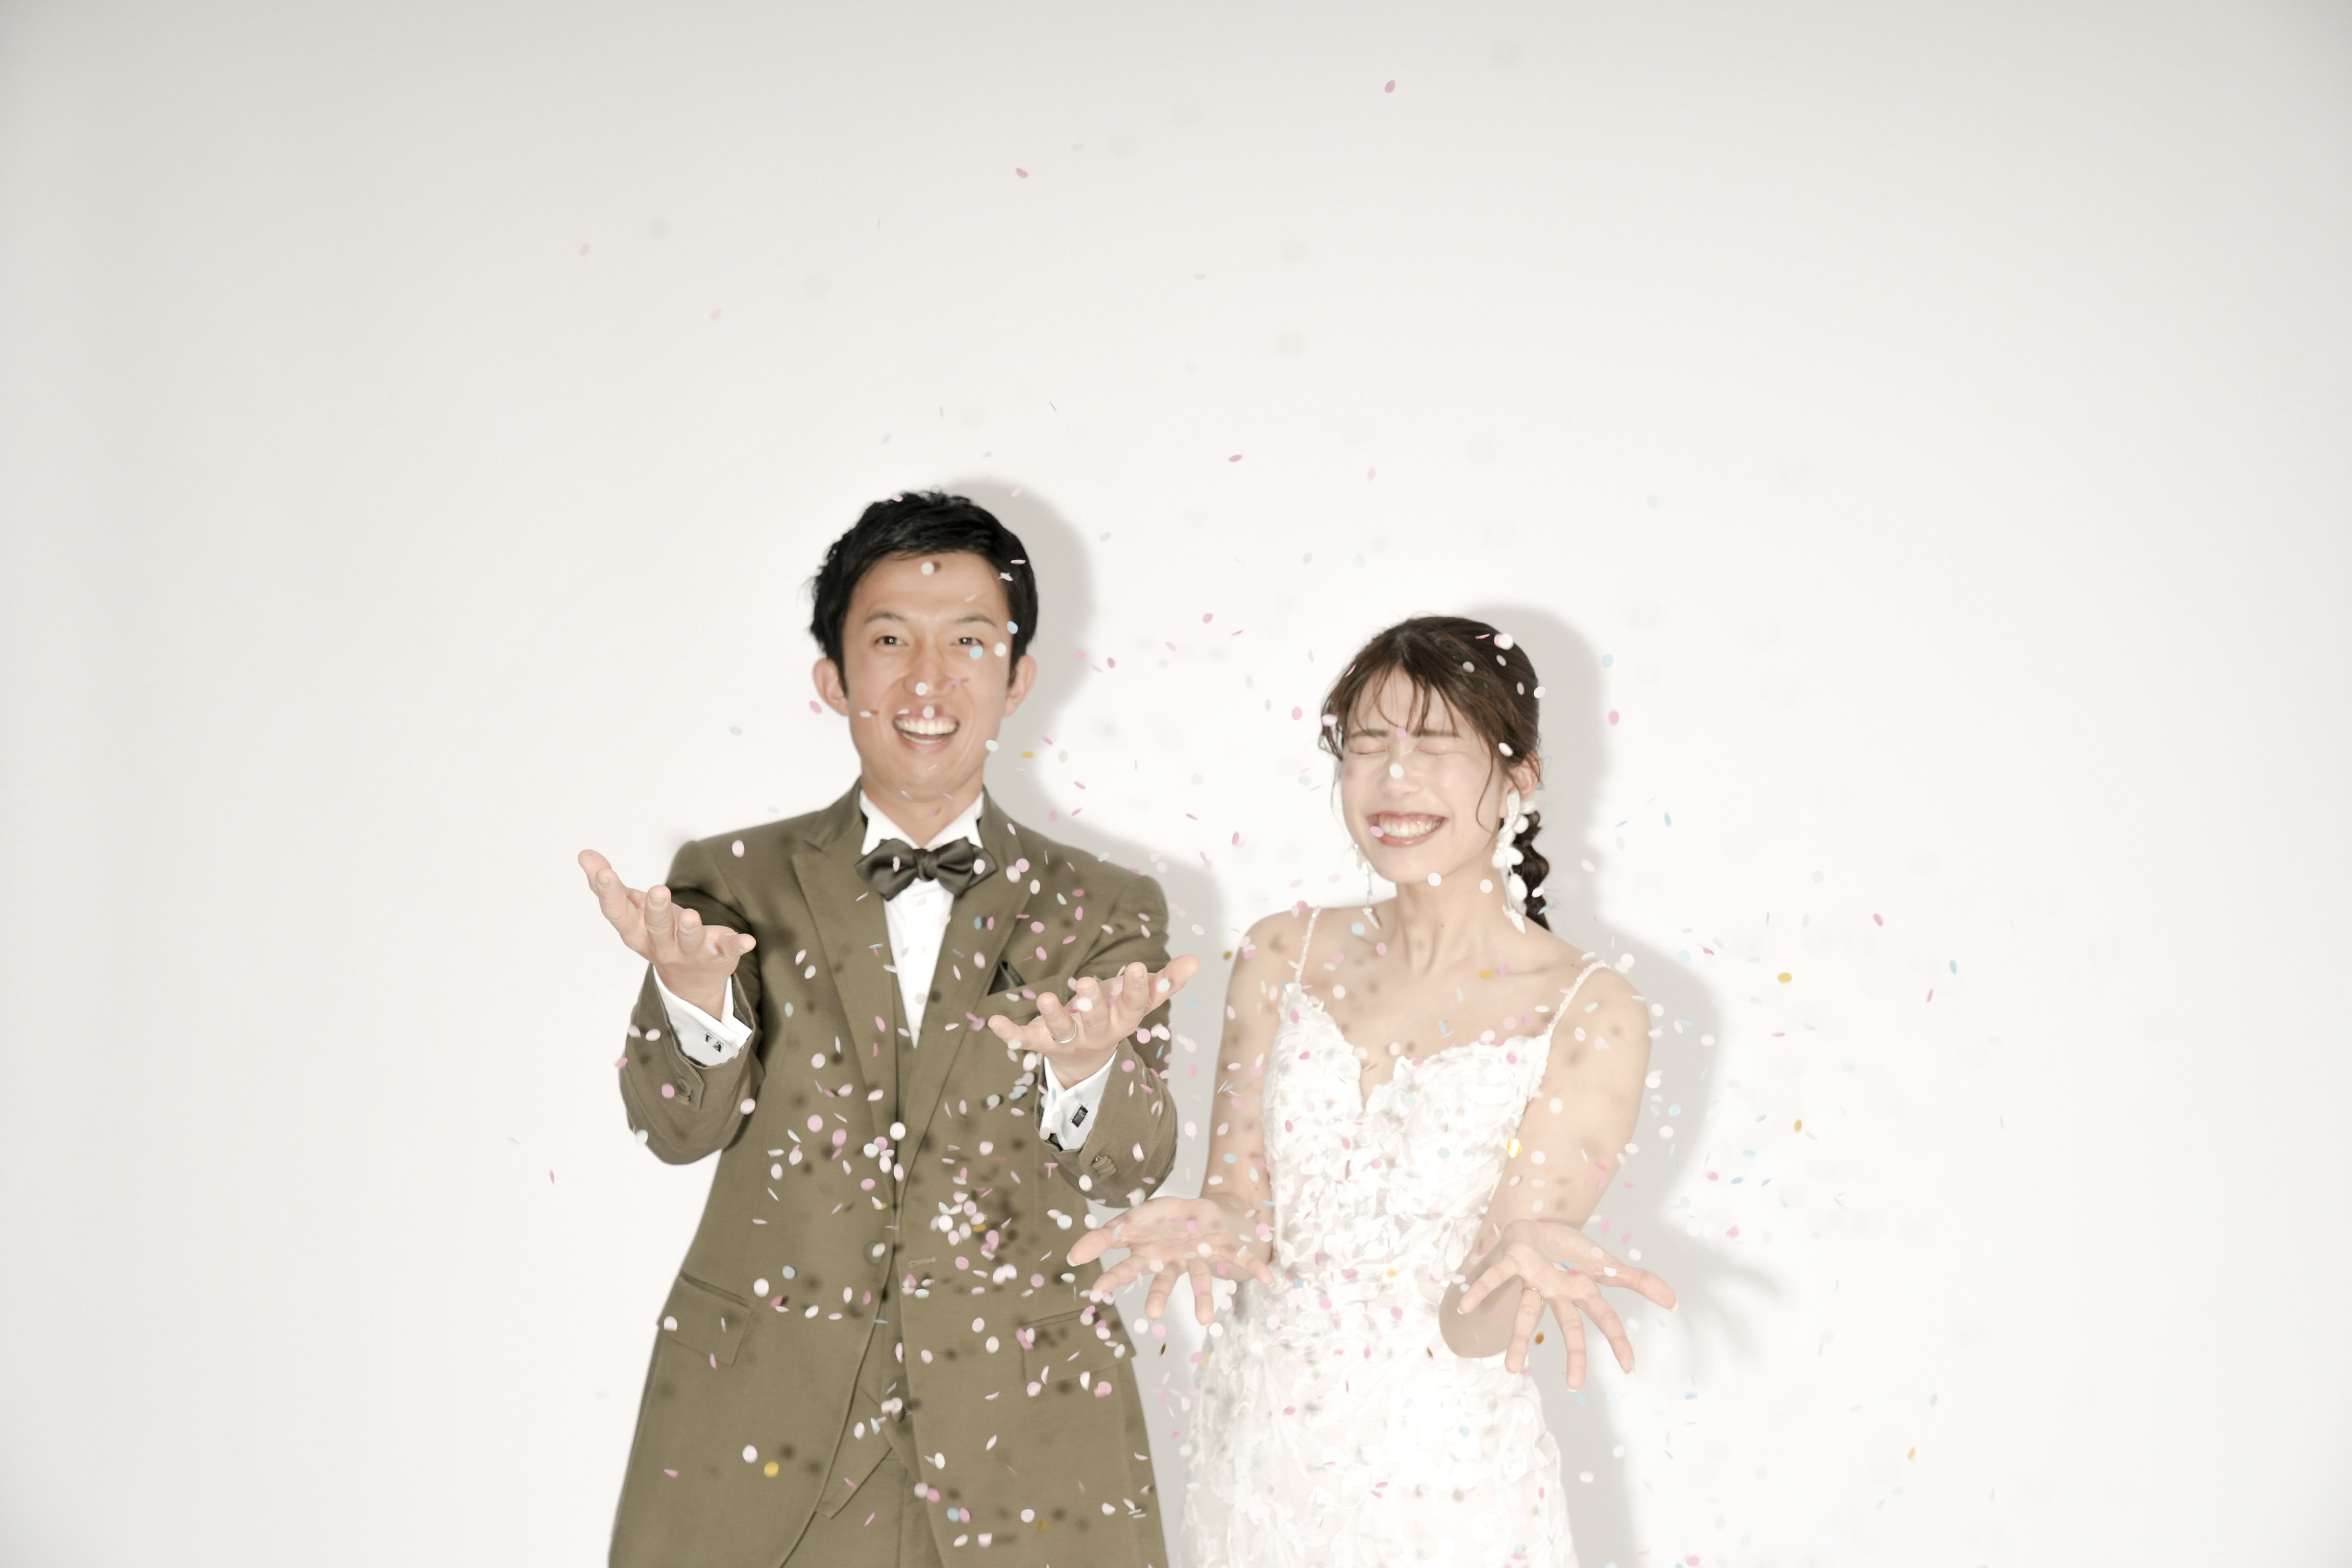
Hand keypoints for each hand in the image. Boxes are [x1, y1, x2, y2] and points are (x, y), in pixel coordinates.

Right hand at [578, 849, 754, 1017]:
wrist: (690, 981)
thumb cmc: (656, 935)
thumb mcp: (633, 912)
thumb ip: (610, 886)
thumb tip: (584, 854)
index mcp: (637, 932)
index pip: (619, 913)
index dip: (609, 894)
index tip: (603, 872)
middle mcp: (661, 945)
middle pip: (655, 929)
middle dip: (656, 911)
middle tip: (658, 891)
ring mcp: (690, 952)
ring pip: (688, 940)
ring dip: (689, 929)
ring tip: (690, 915)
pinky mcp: (717, 953)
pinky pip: (727, 949)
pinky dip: (736, 945)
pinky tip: (747, 940)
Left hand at [985, 955, 1199, 1087]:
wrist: (1084, 1060)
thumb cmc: (1113, 1017)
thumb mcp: (1137, 1000)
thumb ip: (1165, 981)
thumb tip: (1197, 960)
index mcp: (1122, 1021)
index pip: (1134, 1006)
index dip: (1137, 989)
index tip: (1138, 966)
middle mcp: (1096, 1034)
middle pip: (1097, 1022)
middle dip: (1093, 1004)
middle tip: (1087, 981)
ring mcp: (1067, 1041)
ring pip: (1062, 1031)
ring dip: (1053, 1016)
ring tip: (1046, 997)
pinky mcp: (1041, 1043)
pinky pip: (1024, 1039)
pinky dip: (1008, 1033)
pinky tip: (991, 1021)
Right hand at [1065, 1196, 1278, 1323]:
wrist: (1205, 1214)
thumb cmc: (1166, 1221)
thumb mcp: (1133, 1220)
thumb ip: (1105, 1237)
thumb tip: (1073, 1254)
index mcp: (1152, 1252)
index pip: (1129, 1266)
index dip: (1115, 1277)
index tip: (1097, 1292)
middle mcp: (1175, 1259)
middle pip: (1165, 1278)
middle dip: (1159, 1296)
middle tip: (1152, 1315)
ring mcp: (1200, 1255)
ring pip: (1201, 1277)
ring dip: (1204, 1298)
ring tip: (1205, 1319)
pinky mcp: (1224, 1246)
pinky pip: (1240, 1257)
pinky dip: (1254, 1268)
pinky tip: (1270, 1279)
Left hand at [1456, 1220, 1676, 1386]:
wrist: (1533, 1223)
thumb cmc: (1568, 1250)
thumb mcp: (1605, 1261)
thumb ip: (1637, 1280)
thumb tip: (1673, 1300)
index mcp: (1580, 1291)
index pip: (1604, 1318)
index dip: (1617, 1341)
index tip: (1629, 1368)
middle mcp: (1556, 1293)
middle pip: (1568, 1326)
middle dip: (1573, 1354)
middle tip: (1574, 1386)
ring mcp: (1532, 1281)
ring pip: (1526, 1314)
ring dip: (1517, 1341)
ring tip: (1510, 1369)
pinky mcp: (1510, 1264)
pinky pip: (1493, 1278)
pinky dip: (1478, 1290)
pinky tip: (1462, 1306)